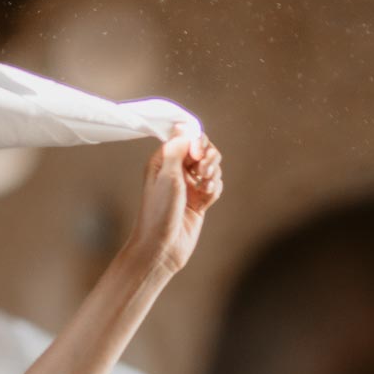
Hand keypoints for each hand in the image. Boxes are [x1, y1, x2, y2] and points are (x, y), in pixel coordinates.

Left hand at [127, 124, 222, 275]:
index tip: (197, 154)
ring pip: (212, 168)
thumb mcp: (167, 175)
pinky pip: (215, 186)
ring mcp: (188, 186)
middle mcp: (175, 171)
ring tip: (204, 187)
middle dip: (209, 157)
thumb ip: (176, 149)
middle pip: (203, 150)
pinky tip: (206, 200)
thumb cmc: (158, 213)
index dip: (197, 142)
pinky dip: (214, 190)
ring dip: (213, 174)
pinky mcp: (199, 201)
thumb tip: (182, 125)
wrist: (162, 247)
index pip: (187, 138)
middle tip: (202, 172)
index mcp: (163, 161)